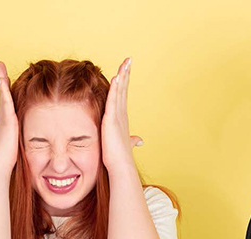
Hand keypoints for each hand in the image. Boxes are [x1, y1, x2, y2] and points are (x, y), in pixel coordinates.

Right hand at [0, 62, 19, 174]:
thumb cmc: (10, 160)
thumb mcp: (20, 145)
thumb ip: (24, 138)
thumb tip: (37, 142)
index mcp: (7, 122)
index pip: (9, 102)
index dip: (7, 89)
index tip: (6, 78)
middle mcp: (3, 117)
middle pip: (4, 93)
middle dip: (1, 78)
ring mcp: (3, 118)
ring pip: (3, 94)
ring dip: (0, 78)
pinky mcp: (6, 120)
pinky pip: (5, 101)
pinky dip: (4, 89)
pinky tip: (3, 79)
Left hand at [101, 58, 142, 172]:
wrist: (120, 166)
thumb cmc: (119, 157)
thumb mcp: (123, 143)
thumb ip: (130, 140)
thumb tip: (139, 140)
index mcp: (122, 118)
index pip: (123, 95)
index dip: (125, 82)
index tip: (126, 69)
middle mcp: (122, 114)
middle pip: (124, 89)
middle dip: (126, 74)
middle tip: (128, 60)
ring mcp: (117, 116)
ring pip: (120, 92)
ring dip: (122, 76)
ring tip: (124, 63)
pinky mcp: (111, 120)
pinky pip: (113, 100)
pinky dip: (115, 88)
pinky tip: (116, 77)